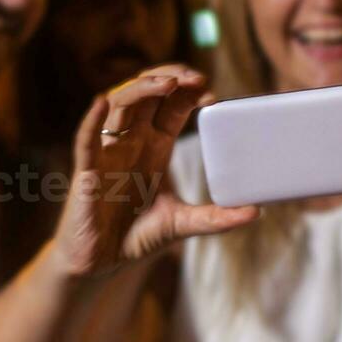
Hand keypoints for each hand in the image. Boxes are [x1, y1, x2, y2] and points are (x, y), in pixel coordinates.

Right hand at [52, 64, 257, 279]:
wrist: (101, 263)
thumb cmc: (136, 236)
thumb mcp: (182, 223)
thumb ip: (216, 218)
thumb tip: (256, 213)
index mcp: (154, 146)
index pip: (171, 105)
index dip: (189, 92)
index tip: (212, 95)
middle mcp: (131, 141)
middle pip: (147, 94)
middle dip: (170, 78)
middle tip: (195, 78)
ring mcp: (107, 152)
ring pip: (118, 105)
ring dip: (140, 89)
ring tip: (166, 83)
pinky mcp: (87, 171)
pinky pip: (86, 140)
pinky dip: (92, 121)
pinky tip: (101, 104)